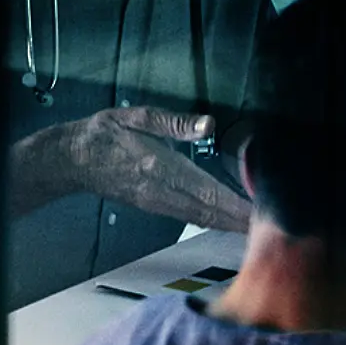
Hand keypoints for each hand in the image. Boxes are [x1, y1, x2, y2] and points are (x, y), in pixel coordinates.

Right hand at [10, 107, 252, 229]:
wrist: (71, 159)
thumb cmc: (105, 134)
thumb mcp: (137, 117)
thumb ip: (175, 122)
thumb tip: (208, 123)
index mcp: (162, 170)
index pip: (208, 193)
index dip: (237, 205)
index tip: (261, 212)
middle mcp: (163, 192)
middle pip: (211, 213)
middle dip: (242, 221)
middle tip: (274, 227)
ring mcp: (158, 203)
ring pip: (203, 219)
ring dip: (231, 224)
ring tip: (260, 227)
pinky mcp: (155, 207)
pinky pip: (191, 217)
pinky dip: (215, 221)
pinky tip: (231, 220)